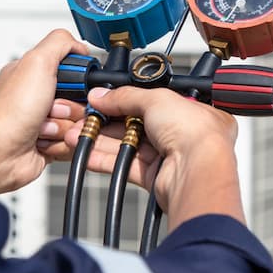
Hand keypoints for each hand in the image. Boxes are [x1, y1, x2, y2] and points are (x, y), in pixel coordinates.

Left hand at [0, 29, 89, 191]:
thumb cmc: (9, 112)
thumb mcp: (37, 61)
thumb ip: (60, 43)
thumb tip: (80, 45)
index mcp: (35, 74)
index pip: (76, 71)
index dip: (79, 80)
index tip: (69, 85)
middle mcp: (40, 97)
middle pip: (83, 99)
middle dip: (71, 107)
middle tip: (51, 108)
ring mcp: (46, 121)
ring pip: (80, 122)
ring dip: (64, 126)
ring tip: (43, 127)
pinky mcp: (51, 142)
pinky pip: (75, 141)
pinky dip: (61, 143)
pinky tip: (42, 140)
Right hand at [63, 86, 243, 228]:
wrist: (196, 171)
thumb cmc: (195, 133)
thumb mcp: (157, 99)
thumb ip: (126, 96)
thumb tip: (102, 95)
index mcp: (195, 110)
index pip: (155, 101)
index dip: (128, 99)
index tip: (104, 98)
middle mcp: (185, 133)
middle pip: (139, 123)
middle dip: (108, 120)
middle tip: (85, 116)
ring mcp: (170, 156)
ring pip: (129, 145)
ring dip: (102, 139)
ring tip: (76, 133)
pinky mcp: (156, 177)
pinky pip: (125, 165)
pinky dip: (105, 159)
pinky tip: (87, 152)